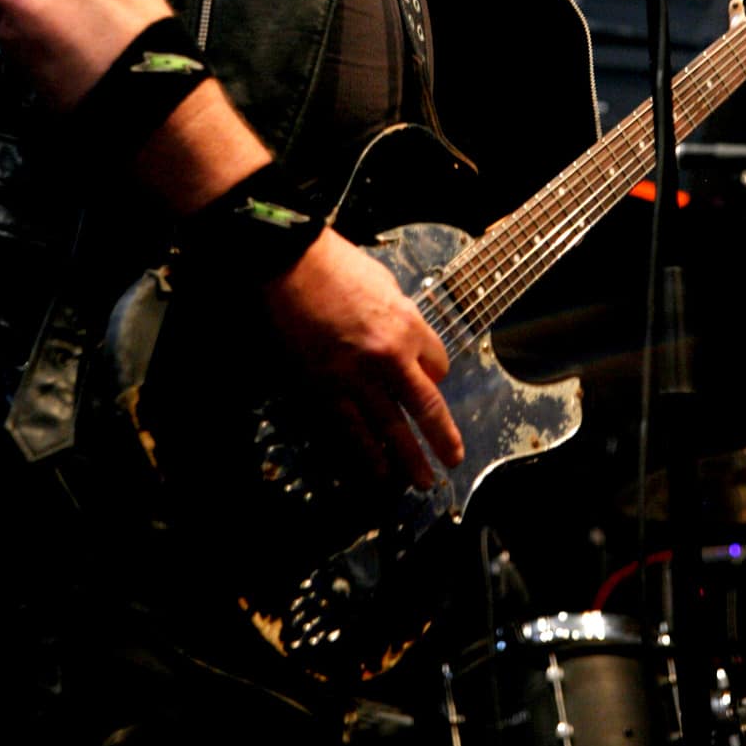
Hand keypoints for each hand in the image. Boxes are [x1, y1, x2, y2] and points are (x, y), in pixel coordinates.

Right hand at [263, 228, 464, 487]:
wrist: (293, 265)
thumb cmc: (339, 265)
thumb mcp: (386, 285)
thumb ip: (401, 318)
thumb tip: (407, 342)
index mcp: (408, 325)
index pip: (438, 365)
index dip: (436, 376)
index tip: (431, 381)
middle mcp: (389, 356)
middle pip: (425, 406)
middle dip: (441, 437)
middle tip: (452, 460)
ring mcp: (356, 376)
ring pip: (390, 427)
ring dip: (408, 458)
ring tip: (422, 480)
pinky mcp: (325, 387)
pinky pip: (351, 428)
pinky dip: (366, 452)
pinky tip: (377, 470)